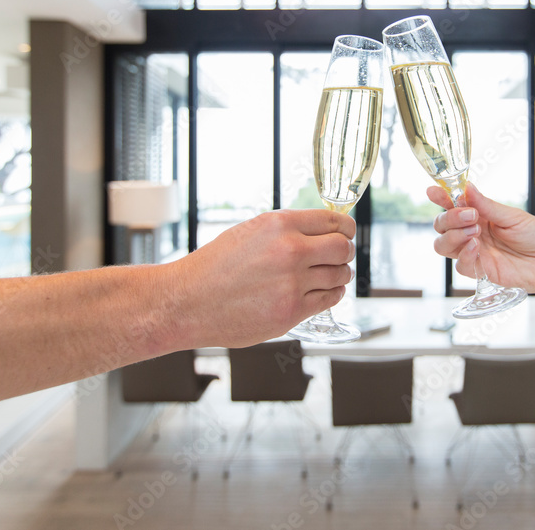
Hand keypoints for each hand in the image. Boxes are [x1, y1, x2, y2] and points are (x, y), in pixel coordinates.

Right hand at [166, 209, 355, 347]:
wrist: (188, 301)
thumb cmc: (216, 267)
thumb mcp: (251, 232)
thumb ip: (288, 230)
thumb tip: (323, 231)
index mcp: (279, 225)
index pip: (334, 222)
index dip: (345, 229)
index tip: (346, 234)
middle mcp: (290, 251)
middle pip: (342, 249)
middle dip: (344, 252)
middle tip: (338, 257)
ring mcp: (292, 283)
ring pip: (340, 276)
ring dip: (338, 275)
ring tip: (325, 276)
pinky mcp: (291, 312)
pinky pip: (329, 299)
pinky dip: (330, 294)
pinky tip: (320, 292)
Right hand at [428, 184, 534, 312]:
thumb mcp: (513, 216)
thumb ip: (487, 206)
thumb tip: (467, 188)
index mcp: (480, 215)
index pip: (452, 205)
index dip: (440, 197)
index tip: (433, 191)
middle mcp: (473, 232)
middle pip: (442, 226)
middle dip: (449, 218)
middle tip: (470, 215)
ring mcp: (475, 252)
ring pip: (443, 245)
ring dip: (453, 236)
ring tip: (474, 231)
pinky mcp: (481, 271)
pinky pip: (460, 265)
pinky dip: (464, 255)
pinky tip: (476, 247)